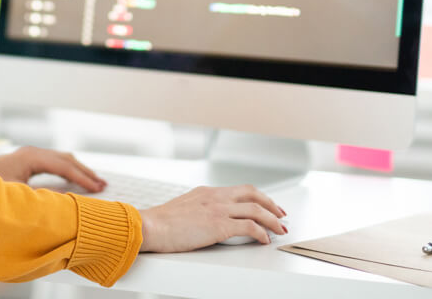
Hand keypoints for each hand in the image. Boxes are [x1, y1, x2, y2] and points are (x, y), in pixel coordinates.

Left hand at [0, 145, 105, 191]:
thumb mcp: (15, 194)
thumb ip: (40, 198)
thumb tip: (62, 203)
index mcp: (32, 157)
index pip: (64, 166)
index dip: (83, 178)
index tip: (99, 188)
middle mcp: (32, 152)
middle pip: (66, 159)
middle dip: (85, 172)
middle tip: (103, 184)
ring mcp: (29, 155)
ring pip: (61, 159)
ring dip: (78, 170)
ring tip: (94, 182)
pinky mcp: (26, 161)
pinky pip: (53, 163)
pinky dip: (67, 171)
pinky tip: (74, 179)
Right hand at [138, 185, 286, 251]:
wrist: (150, 226)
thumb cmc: (160, 223)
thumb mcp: (183, 209)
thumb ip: (198, 210)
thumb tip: (206, 220)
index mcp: (206, 192)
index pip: (239, 190)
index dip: (257, 197)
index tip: (266, 205)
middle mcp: (215, 196)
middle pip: (253, 194)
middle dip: (271, 204)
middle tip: (281, 214)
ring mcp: (217, 209)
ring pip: (256, 209)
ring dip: (272, 220)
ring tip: (280, 229)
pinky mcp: (218, 225)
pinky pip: (249, 226)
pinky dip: (261, 233)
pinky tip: (264, 240)